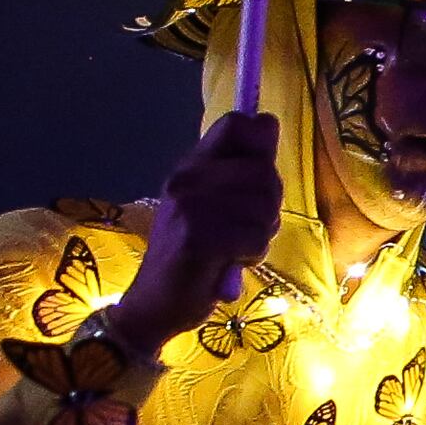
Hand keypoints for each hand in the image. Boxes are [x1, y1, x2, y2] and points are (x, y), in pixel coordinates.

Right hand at [120, 113, 283, 348]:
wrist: (156, 303)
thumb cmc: (193, 253)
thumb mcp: (214, 204)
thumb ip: (243, 166)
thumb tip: (269, 121)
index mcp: (191, 166)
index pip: (234, 125)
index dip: (260, 143)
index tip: (258, 171)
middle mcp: (187, 179)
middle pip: (263, 169)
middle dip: (268, 205)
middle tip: (243, 228)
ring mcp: (190, 208)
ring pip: (265, 206)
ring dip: (260, 234)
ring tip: (233, 247)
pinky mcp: (198, 238)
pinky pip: (255, 237)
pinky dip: (251, 255)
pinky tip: (229, 263)